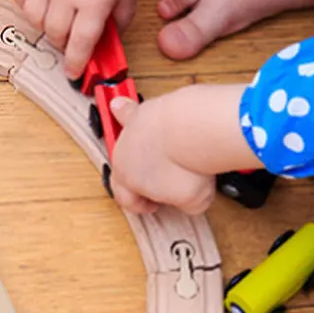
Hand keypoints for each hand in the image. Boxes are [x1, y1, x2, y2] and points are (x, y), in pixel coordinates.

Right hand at [12, 0, 139, 80]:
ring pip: (34, 18)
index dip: (75, 64)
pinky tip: (39, 1)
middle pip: (55, 34)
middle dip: (62, 42)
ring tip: (56, 18)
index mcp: (93, 2)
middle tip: (70, 38)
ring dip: (44, 25)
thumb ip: (118, 22)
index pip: (80, 44)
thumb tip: (105, 44)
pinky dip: (26, 3)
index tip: (72, 74)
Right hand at [105, 94, 218, 215]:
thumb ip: (185, 203)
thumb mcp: (194, 199)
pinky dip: (124, 110)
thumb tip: (188, 199)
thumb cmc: (188, 163)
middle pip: (124, 168)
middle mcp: (123, 153)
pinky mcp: (143, 110)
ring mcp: (131, 130)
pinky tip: (120, 106)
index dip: (140, 205)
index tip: (152, 206)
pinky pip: (128, 111)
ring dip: (136, 145)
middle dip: (140, 175)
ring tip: (149, 148)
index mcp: (128, 178)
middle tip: (157, 180)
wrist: (193, 129)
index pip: (125, 198)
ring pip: (125, 139)